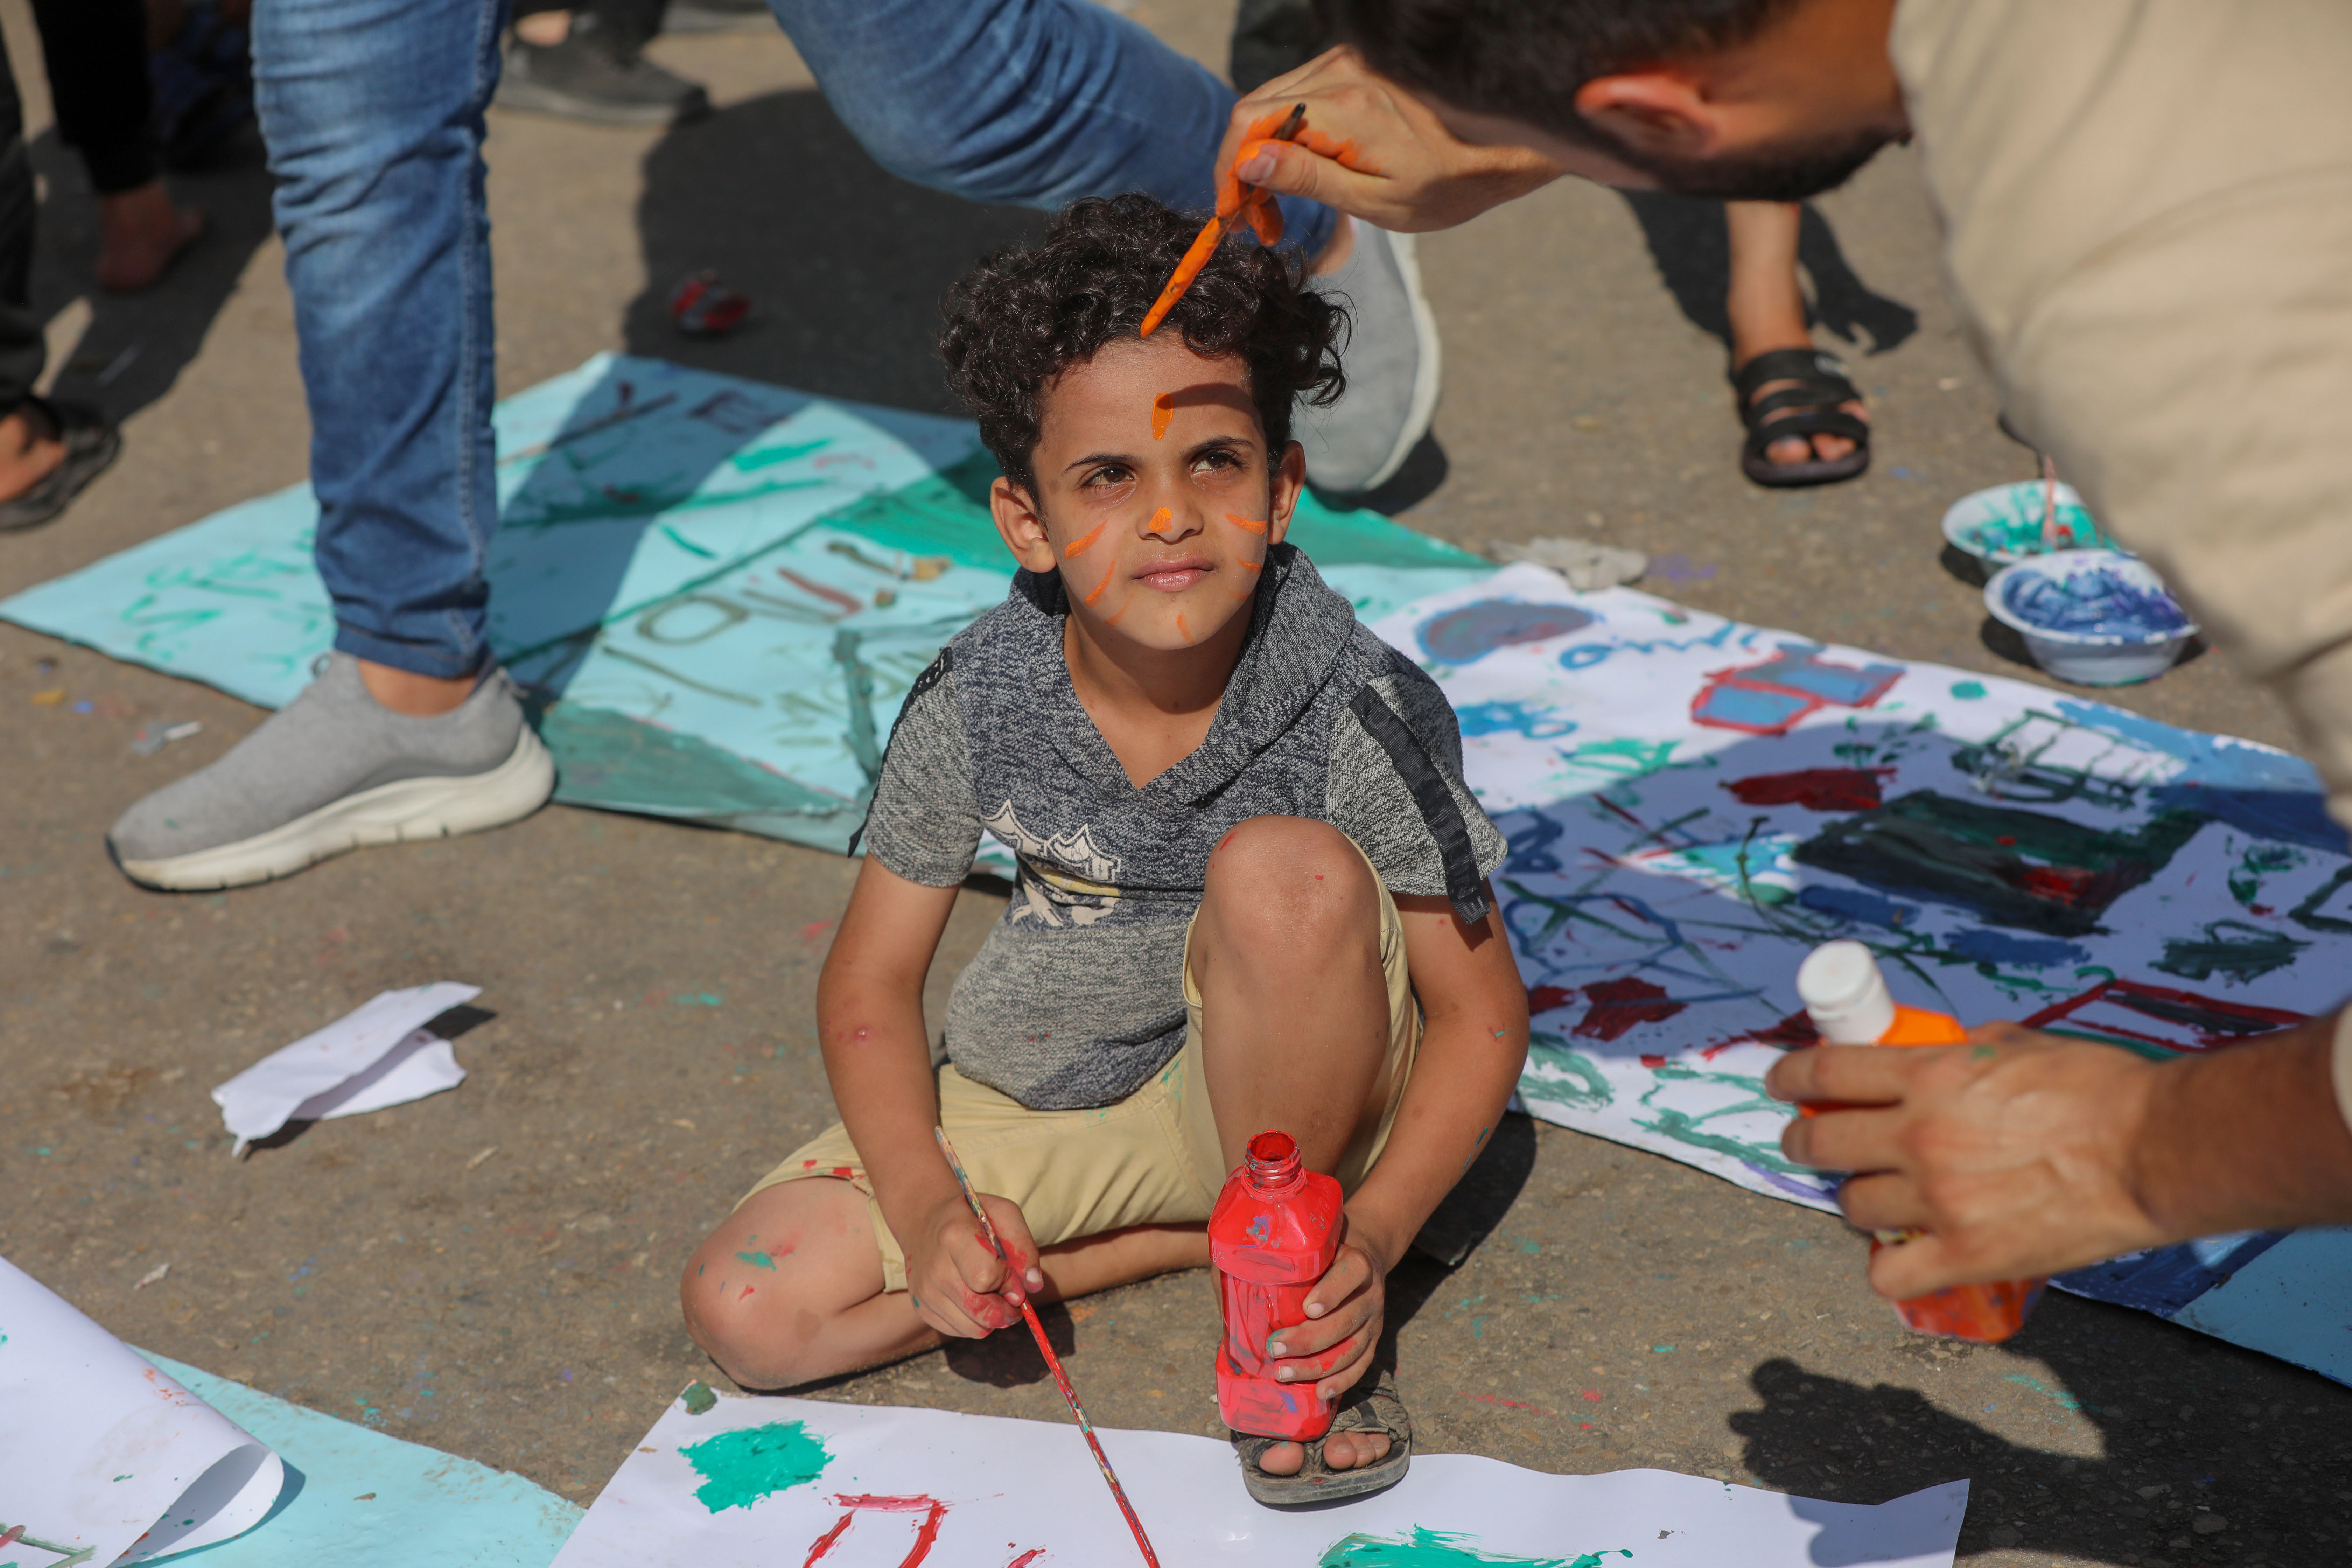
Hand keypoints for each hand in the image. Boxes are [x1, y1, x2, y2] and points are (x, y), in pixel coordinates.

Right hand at [902, 1192, 1045, 1339]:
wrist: (923, 1222)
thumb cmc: (970, 1217)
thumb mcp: (1003, 1214)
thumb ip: (1023, 1246)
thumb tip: (1034, 1285)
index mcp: (954, 1236)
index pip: (986, 1277)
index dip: (1009, 1282)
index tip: (1013, 1277)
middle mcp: (935, 1268)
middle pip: (982, 1311)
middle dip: (1008, 1311)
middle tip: (1013, 1298)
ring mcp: (925, 1292)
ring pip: (974, 1329)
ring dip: (993, 1319)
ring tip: (994, 1297)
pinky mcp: (922, 1309)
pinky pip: (960, 1331)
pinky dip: (975, 1322)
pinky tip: (974, 1299)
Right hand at [1213, 47, 1560, 234]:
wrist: (1494, 151)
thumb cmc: (1444, 186)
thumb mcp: (1375, 200)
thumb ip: (1309, 177)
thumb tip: (1249, 161)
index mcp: (1346, 108)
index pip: (1250, 122)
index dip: (1228, 169)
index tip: (1232, 213)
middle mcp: (1341, 72)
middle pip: (1252, 109)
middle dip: (1241, 167)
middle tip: (1255, 220)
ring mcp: (1346, 63)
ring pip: (1269, 102)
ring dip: (1260, 154)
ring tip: (1274, 205)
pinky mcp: (1351, 66)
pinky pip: (1295, 97)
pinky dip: (1283, 136)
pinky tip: (1296, 171)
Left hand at [1265, 1219, 1390, 1409]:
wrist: (1356, 1257)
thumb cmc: (1314, 1253)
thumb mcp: (1298, 1246)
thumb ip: (1267, 1262)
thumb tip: (1228, 1298)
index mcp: (1356, 1262)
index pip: (1352, 1274)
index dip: (1332, 1292)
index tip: (1307, 1308)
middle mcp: (1370, 1292)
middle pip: (1346, 1320)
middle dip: (1309, 1340)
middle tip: (1274, 1348)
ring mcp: (1374, 1320)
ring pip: (1352, 1349)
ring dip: (1317, 1366)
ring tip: (1283, 1373)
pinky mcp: (1372, 1340)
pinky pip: (1361, 1365)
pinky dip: (1341, 1381)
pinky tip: (1320, 1392)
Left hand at [1766, 1023, 2168, 1296]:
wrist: (2153, 1150)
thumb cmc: (2099, 1090)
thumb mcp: (2017, 1045)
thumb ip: (1963, 1052)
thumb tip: (1934, 1055)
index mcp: (1929, 1078)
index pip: (1825, 1072)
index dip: (1790, 1076)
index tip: (1778, 1082)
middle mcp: (1920, 1138)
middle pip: (1820, 1142)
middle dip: (1804, 1141)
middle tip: (1809, 1143)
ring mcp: (1940, 1201)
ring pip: (1854, 1206)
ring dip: (1858, 1201)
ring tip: (1877, 1199)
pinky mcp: (1968, 1255)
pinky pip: (1890, 1274)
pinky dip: (1887, 1268)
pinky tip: (1901, 1257)